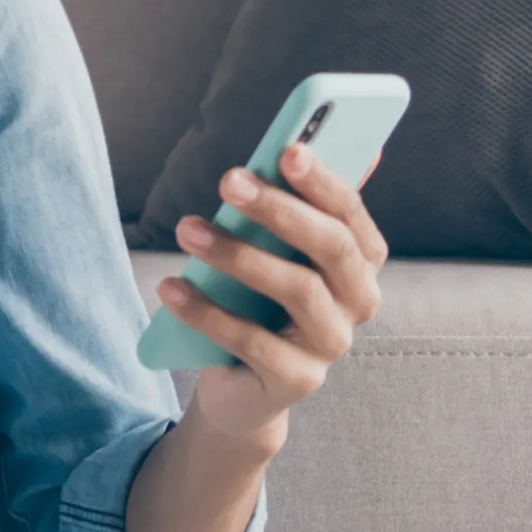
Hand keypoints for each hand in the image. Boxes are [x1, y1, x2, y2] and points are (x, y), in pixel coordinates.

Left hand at [159, 140, 388, 442]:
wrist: (241, 388)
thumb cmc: (258, 305)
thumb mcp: (271, 255)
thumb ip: (289, 208)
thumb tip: (302, 143)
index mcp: (361, 262)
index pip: (350, 214)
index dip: (323, 181)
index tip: (287, 150)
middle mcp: (359, 302)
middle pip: (331, 247)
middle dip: (280, 210)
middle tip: (229, 180)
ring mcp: (333, 344)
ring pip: (297, 289)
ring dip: (237, 255)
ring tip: (186, 231)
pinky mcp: (298, 381)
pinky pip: (253, 341)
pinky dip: (207, 313)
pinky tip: (170, 289)